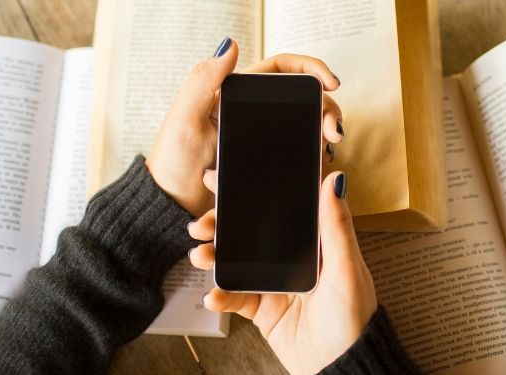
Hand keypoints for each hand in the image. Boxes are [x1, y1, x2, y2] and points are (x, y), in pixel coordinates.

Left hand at [146, 37, 344, 216]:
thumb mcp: (184, 120)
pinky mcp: (267, 167)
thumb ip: (203, 81)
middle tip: (333, 130)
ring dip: (323, 133)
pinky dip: (314, 157)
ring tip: (328, 149)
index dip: (310, 70)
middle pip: (302, 98)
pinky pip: (298, 157)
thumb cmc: (171, 164)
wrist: (172, 209)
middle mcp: (252, 114)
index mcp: (236, 96)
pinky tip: (320, 165)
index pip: (281, 70)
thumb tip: (232, 44)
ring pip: (305, 127)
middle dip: (325, 108)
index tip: (331, 83)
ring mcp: (262, 142)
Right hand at [188, 171, 377, 373]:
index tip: (223, 179)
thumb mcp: (346, 267)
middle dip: (220, 223)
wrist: (338, 367)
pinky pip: (233, 296)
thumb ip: (337, 225)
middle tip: (202, 222)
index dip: (250, 192)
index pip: (278, 208)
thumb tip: (335, 179)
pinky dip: (219, 295)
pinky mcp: (261, 308)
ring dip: (212, 255)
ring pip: (234, 260)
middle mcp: (288, 257)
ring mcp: (271, 282)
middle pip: (247, 231)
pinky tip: (213, 295)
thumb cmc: (353, 317)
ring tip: (201, 256)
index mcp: (311, 242)